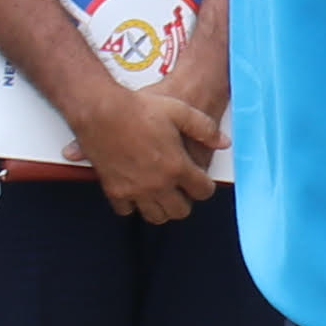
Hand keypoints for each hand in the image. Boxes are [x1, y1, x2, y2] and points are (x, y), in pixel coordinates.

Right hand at [71, 73, 225, 227]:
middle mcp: (159, 184)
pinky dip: (132, 205)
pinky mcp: (114, 190)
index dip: (205, 187)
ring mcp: (135, 190)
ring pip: (156, 216)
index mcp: (178, 166)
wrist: (101, 110)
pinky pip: (127, 211)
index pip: (203, 191)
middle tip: (181, 190)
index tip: (200, 181)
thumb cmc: (139, 108)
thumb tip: (224, 142)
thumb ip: (205, 128)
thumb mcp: (180, 111)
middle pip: (181, 211)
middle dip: (185, 201)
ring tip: (161, 195)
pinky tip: (135, 193)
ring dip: (161, 208)